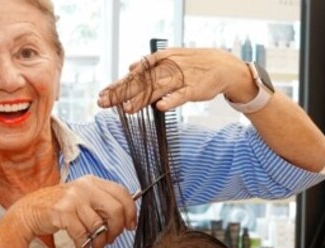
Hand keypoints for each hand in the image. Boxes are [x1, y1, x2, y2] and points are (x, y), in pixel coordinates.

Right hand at [10, 176, 136, 247]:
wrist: (29, 210)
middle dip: (117, 230)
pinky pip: (82, 235)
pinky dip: (84, 247)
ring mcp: (73, 199)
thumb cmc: (60, 208)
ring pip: (99, 226)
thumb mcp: (83, 198)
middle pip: (115, 210)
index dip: (131, 212)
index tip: (130, 226)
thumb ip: (102, 203)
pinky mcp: (62, 213)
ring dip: (100, 243)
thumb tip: (126, 218)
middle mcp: (84, 187)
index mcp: (93, 182)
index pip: (122, 193)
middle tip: (111, 240)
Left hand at [97, 48, 255, 112]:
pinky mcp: (194, 88)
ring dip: (142, 99)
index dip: (118, 85)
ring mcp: (180, 78)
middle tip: (104, 102)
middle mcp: (167, 69)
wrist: (222, 65)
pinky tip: (160, 107)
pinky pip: (181, 95)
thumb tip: (131, 68)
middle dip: (121, 93)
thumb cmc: (194, 65)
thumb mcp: (171, 60)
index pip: (134, 76)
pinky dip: (171, 100)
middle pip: (141, 82)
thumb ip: (151, 67)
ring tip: (127, 109)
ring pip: (157, 89)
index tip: (102, 95)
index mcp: (160, 63)